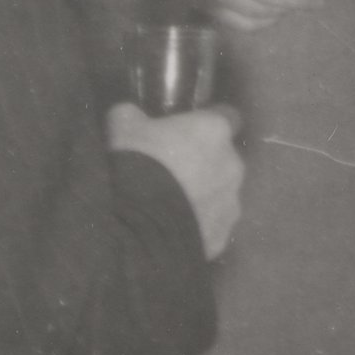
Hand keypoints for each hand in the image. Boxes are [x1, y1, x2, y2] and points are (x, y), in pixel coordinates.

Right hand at [106, 101, 244, 259]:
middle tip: (170, 174)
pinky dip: (196, 228)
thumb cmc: (132, 164)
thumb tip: (133, 116)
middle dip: (203, 165)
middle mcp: (232, 165)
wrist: (132, 226)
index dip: (207, 124)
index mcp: (215, 131)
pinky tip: (169, 231)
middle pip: (223, 160)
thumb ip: (135, 116)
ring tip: (166, 208)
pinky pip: (211, 228)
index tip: (188, 133)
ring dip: (202, 198)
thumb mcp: (122, 126)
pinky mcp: (221, 237)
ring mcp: (230, 204)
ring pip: (220, 196)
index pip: (227, 118)